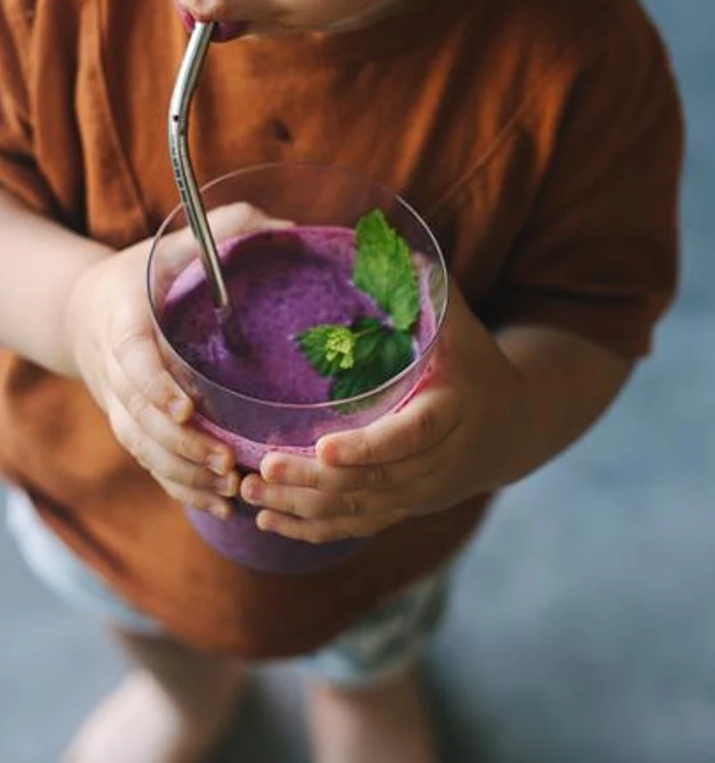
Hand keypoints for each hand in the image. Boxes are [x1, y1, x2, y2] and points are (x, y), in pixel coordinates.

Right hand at [64, 202, 282, 519]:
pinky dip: (181, 488)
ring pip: (144, 449)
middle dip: (181, 446)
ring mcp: (118, 405)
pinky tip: (221, 505)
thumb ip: (226, 230)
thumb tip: (290, 229)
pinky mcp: (129, 428)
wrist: (81, 312)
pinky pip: (150, 465)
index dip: (155, 387)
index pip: (131, 359)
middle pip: (139, 418)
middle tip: (227, 462)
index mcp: (121, 319)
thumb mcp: (174, 243)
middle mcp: (113, 369)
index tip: (186, 409)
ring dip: (184, 474)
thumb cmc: (143, 274)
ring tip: (230, 488)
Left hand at [240, 282, 531, 543]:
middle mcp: (440, 460)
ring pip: (360, 510)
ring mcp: (422, 492)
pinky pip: (357, 527)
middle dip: (315, 480)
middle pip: (376, 483)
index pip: (411, 436)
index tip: (324, 447)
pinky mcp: (404, 509)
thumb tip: (372, 233)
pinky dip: (313, 529)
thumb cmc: (473, 359)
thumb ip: (417, 283)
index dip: (369, 448)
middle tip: (260, 468)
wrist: (515, 425)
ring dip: (303, 507)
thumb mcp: (457, 318)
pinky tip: (268, 524)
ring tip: (248, 491)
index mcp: (453, 410)